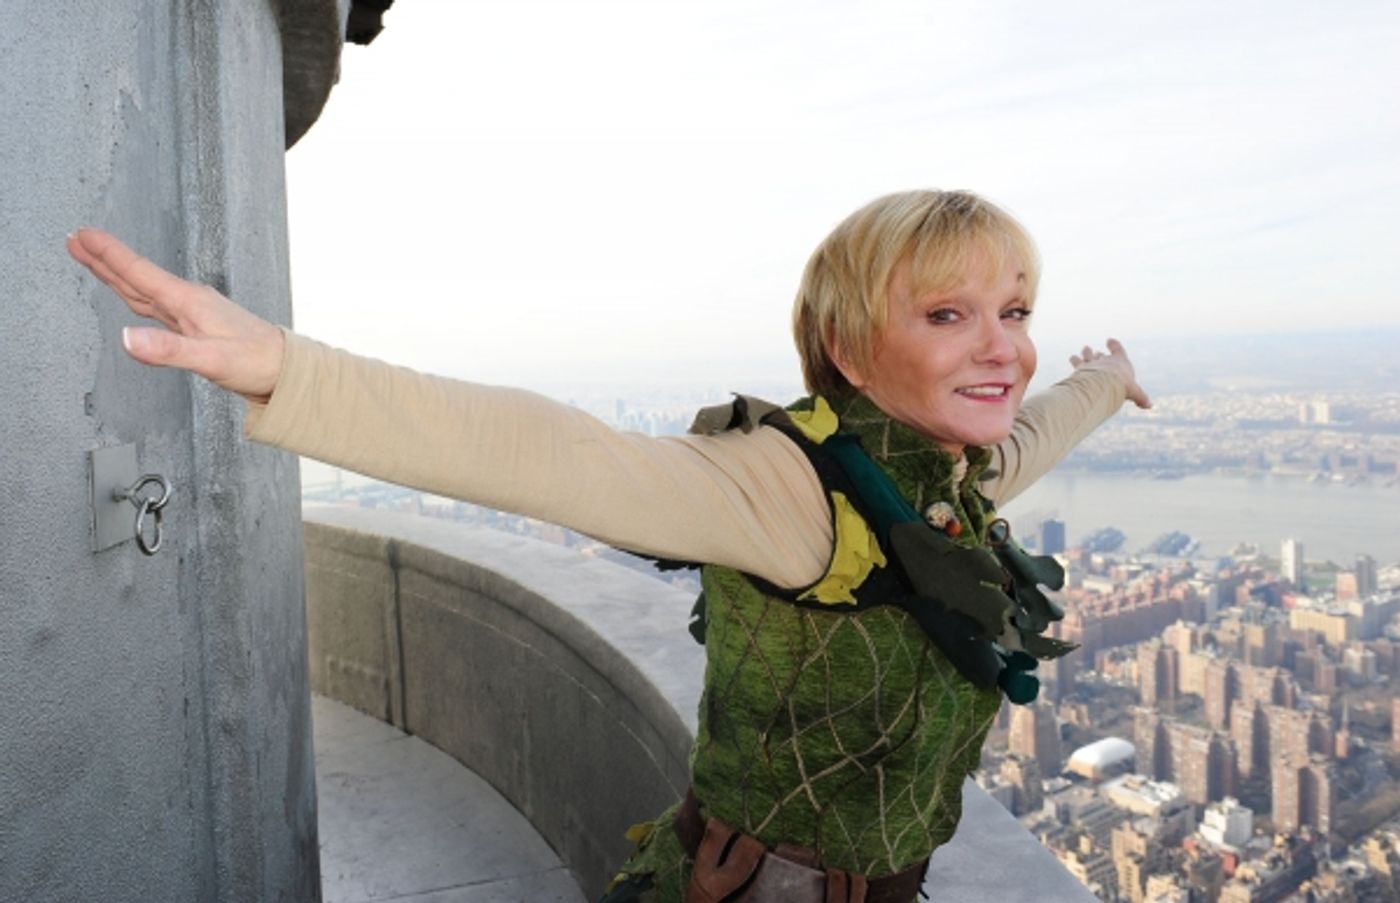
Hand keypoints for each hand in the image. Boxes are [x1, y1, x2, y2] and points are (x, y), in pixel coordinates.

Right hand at [67, 229, 283, 402]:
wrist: (288, 371)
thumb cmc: (258, 363)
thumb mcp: (212, 359)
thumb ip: (169, 350)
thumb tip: (127, 339)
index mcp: (188, 303)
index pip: (140, 273)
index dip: (108, 255)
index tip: (82, 235)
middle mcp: (188, 302)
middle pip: (137, 276)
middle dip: (104, 258)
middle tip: (75, 240)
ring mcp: (192, 313)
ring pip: (145, 289)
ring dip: (117, 273)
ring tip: (93, 258)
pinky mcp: (196, 326)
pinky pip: (157, 305)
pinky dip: (138, 294)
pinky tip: (134, 294)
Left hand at [1070, 338, 1150, 408]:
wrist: (1104, 381)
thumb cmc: (1122, 384)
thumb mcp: (1134, 392)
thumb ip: (1140, 397)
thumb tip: (1149, 406)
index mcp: (1119, 362)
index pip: (1118, 350)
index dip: (1114, 345)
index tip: (1109, 339)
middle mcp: (1105, 361)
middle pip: (1101, 355)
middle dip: (1098, 354)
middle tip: (1094, 352)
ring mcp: (1092, 363)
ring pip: (1087, 355)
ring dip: (1085, 353)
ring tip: (1082, 351)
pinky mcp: (1081, 368)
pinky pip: (1077, 361)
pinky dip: (1075, 359)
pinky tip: (1072, 357)